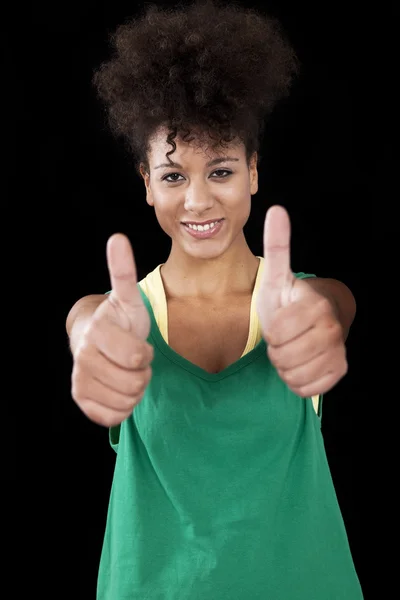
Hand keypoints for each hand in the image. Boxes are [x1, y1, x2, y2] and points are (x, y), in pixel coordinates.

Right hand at [71, 234, 152, 426]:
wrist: (96, 343)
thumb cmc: (119, 322)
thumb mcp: (127, 298)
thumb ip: (123, 272)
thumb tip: (117, 239)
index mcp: (98, 331)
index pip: (138, 357)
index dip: (146, 354)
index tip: (137, 343)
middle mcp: (83, 356)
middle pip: (134, 383)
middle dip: (142, 372)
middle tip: (133, 360)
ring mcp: (80, 380)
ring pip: (126, 401)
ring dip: (135, 390)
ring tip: (126, 371)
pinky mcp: (81, 400)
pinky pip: (114, 417)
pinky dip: (123, 407)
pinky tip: (117, 389)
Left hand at [256, 206, 346, 396]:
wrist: (310, 324)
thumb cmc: (288, 301)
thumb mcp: (276, 276)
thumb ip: (277, 247)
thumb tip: (276, 210)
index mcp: (315, 305)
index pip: (276, 333)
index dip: (271, 330)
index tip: (280, 318)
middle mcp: (332, 328)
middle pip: (283, 356)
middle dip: (276, 349)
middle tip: (284, 336)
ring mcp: (337, 351)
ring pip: (292, 374)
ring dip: (284, 365)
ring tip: (291, 348)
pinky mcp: (338, 371)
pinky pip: (304, 388)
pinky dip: (296, 381)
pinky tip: (301, 363)